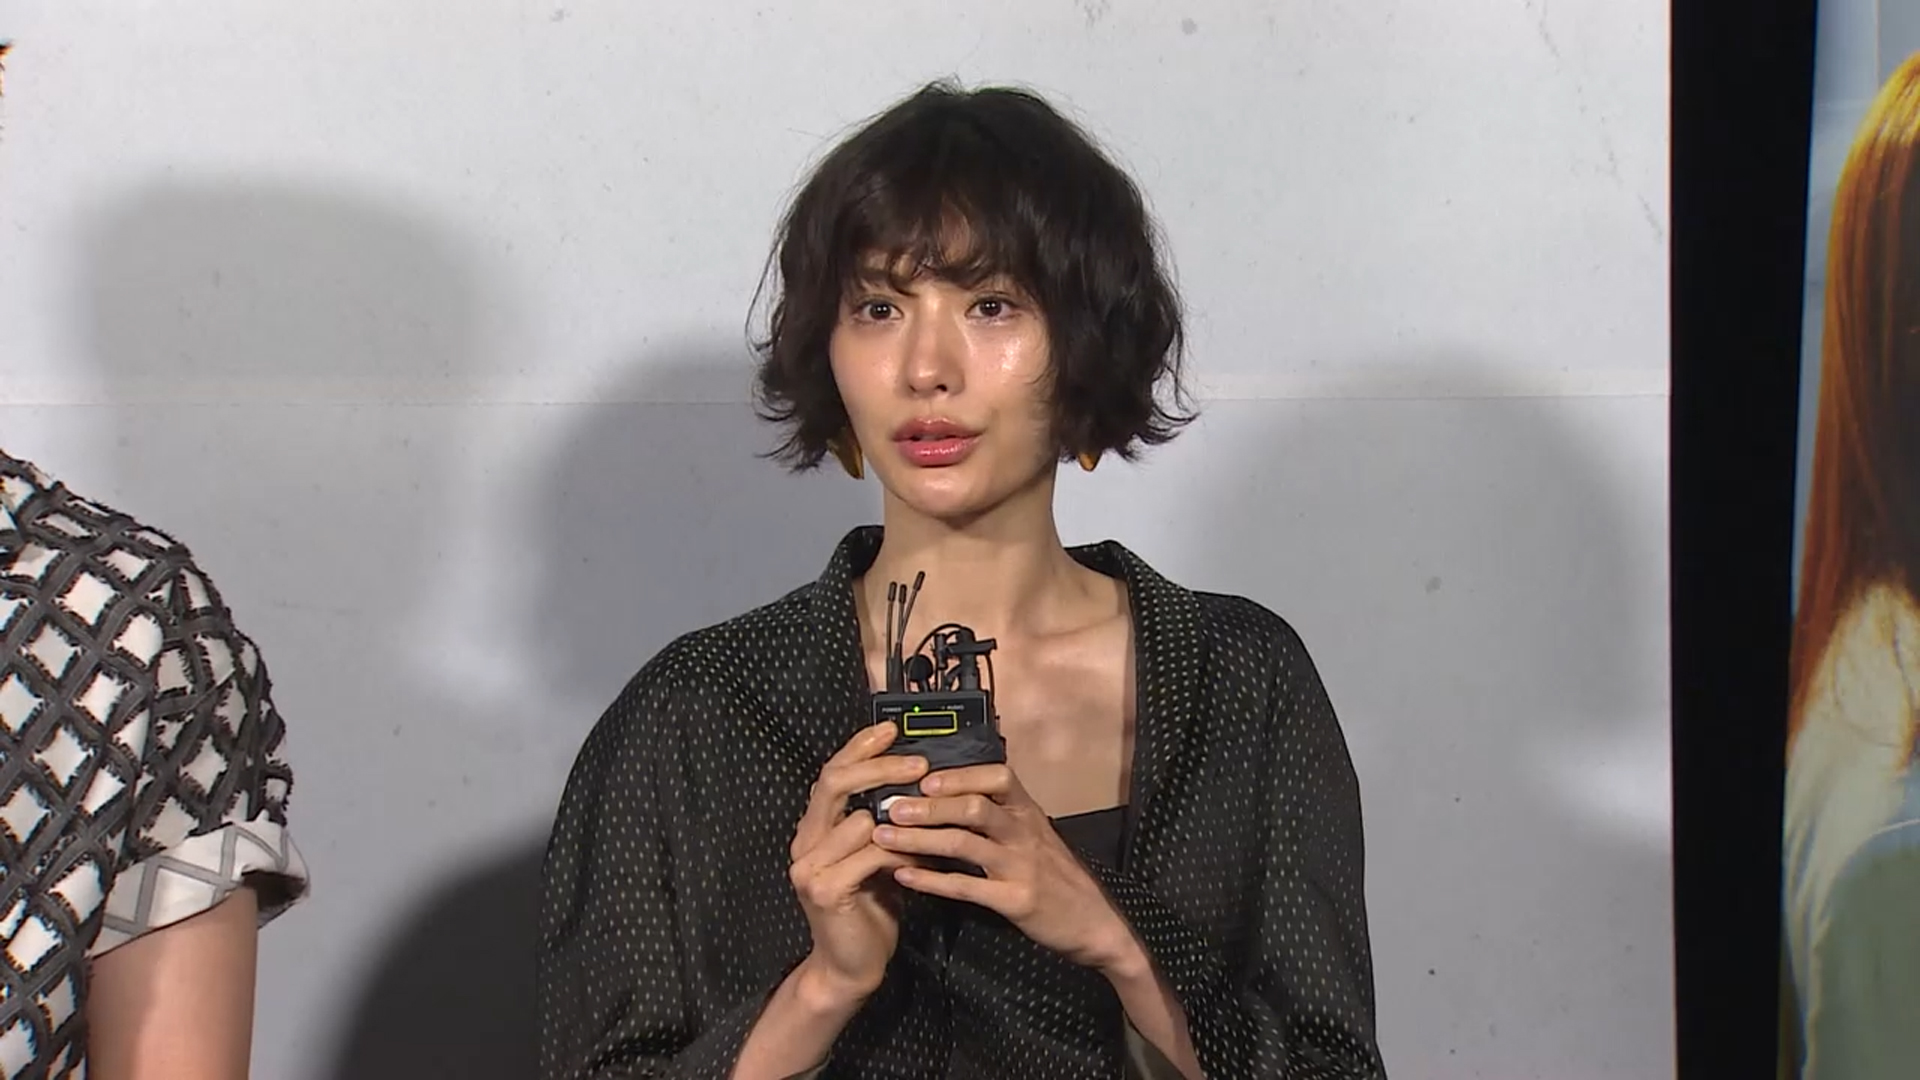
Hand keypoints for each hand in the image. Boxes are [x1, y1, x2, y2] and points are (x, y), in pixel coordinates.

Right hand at [786, 722, 929, 1004]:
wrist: (852, 967)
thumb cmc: (871, 908)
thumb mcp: (876, 856)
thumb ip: (882, 822)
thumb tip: (918, 779)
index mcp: (814, 828)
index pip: (831, 772)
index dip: (859, 747)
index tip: (892, 729)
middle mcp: (803, 841)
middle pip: (835, 783)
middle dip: (879, 767)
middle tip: (919, 762)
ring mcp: (808, 866)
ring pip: (858, 820)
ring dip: (902, 819)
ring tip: (933, 818)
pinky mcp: (824, 890)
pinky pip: (870, 856)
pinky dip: (900, 853)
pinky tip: (922, 855)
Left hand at [870, 763, 1137, 972]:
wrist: (1095, 923)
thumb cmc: (1057, 875)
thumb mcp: (1036, 834)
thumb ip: (1002, 813)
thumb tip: (954, 792)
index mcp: (1028, 812)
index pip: (997, 776)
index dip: (959, 774)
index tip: (922, 775)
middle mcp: (1025, 832)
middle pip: (974, 807)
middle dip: (928, 805)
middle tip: (889, 805)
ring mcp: (1020, 867)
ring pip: (964, 844)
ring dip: (919, 838)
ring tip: (883, 836)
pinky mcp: (1015, 901)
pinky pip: (966, 887)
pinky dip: (931, 880)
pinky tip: (904, 876)